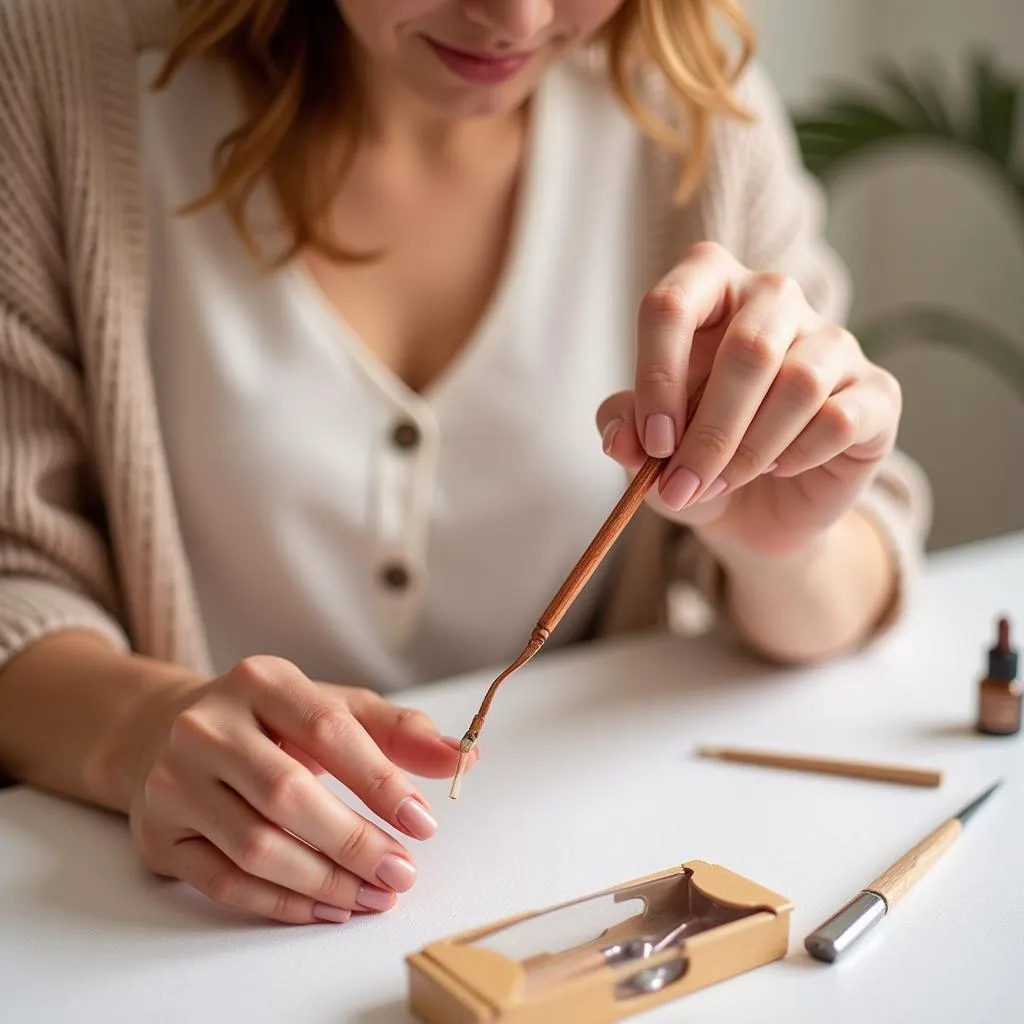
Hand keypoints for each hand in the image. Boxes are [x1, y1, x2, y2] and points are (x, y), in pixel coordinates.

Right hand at [128, 656, 476, 923]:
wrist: (170, 732)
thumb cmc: (271, 723)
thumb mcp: (332, 707)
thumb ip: (399, 730)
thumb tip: (463, 758)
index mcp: (260, 680)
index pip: (327, 730)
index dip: (379, 780)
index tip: (423, 822)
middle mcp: (208, 726)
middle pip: (288, 794)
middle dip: (354, 842)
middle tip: (401, 872)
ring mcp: (175, 781)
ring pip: (256, 846)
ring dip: (325, 883)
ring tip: (374, 896)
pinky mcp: (158, 834)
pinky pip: (225, 882)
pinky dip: (283, 903)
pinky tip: (328, 908)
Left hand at [597, 242, 900, 556]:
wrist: (758, 507)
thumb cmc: (696, 454)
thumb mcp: (645, 447)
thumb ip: (623, 427)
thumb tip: (620, 436)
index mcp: (709, 287)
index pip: (672, 305)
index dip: (656, 379)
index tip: (653, 444)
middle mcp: (775, 297)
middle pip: (747, 349)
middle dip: (709, 433)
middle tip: (684, 484)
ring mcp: (833, 340)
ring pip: (799, 384)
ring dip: (751, 450)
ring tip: (724, 481)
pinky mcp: (875, 391)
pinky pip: (840, 419)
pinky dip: (799, 455)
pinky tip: (779, 467)